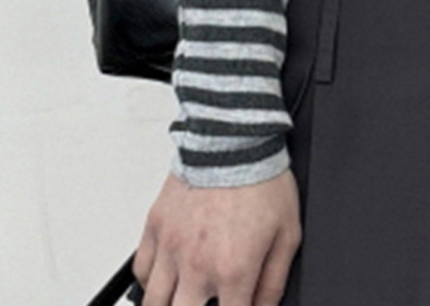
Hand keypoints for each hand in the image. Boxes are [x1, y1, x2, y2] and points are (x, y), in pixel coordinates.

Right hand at [132, 168, 300, 305]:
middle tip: (207, 299)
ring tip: (185, 297)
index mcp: (233, 269)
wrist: (235, 141)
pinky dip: (152, 282)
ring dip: (170, 304)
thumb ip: (274, 281)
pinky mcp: (155, 228)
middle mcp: (196, 265)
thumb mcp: (287, 233)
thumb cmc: (263, 180)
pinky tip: (167, 279)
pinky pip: (142, 271)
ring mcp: (171, 248)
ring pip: (154, 303)